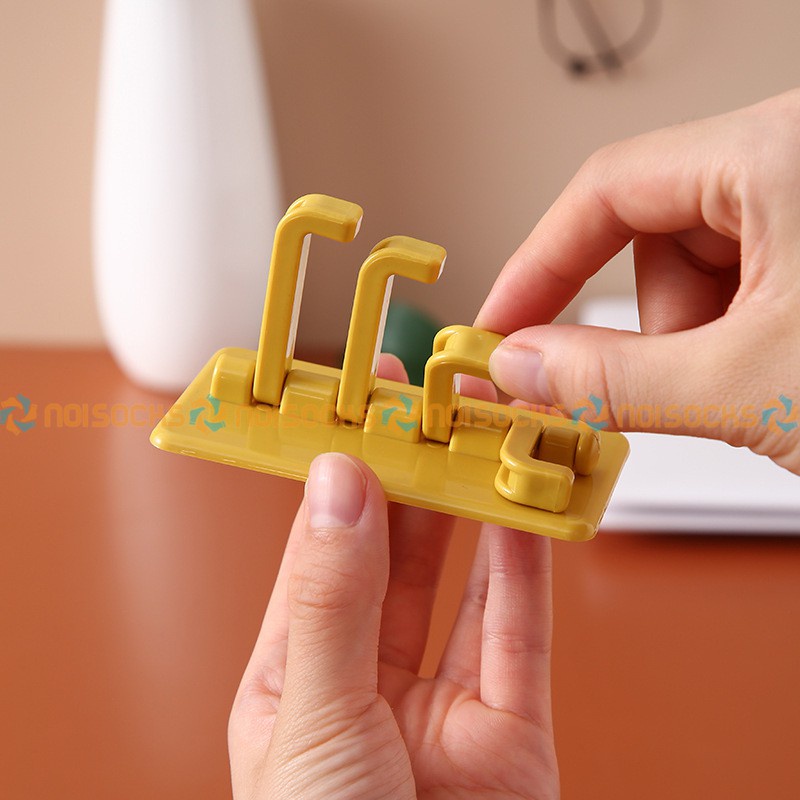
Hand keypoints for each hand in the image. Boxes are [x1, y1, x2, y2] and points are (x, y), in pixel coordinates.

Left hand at [228, 366, 558, 799]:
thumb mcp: (313, 718)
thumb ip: (330, 600)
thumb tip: (337, 487)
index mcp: (295, 677)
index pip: (318, 551)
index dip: (338, 475)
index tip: (356, 409)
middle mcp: (368, 680)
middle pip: (394, 555)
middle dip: (411, 478)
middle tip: (426, 408)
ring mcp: (442, 703)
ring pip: (461, 581)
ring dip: (472, 507)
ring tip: (480, 439)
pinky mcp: (512, 729)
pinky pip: (519, 632)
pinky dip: (525, 566)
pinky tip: (522, 510)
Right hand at [477, 90, 799, 474]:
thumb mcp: (750, 386)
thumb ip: (610, 380)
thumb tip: (520, 365)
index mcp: (780, 151)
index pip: (605, 189)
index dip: (538, 263)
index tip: (499, 325)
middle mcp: (797, 158)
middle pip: (654, 234)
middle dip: (649, 326)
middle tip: (673, 389)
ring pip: (699, 269)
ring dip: (698, 342)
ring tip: (756, 388)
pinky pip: (743, 284)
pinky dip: (736, 341)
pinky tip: (780, 377)